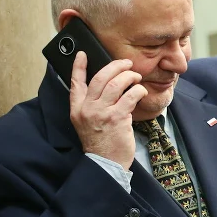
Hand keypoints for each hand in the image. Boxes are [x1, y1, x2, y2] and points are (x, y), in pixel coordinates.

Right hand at [70, 53, 145, 169]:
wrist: (106, 162)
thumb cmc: (101, 142)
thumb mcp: (87, 123)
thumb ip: (93, 105)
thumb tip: (108, 86)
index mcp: (77, 109)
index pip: (75, 83)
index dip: (78, 66)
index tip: (82, 54)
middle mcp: (87, 109)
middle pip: (100, 78)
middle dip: (115, 66)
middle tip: (126, 64)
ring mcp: (101, 113)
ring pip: (116, 84)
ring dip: (129, 76)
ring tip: (136, 77)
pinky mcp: (117, 118)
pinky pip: (130, 96)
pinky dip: (138, 90)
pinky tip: (141, 92)